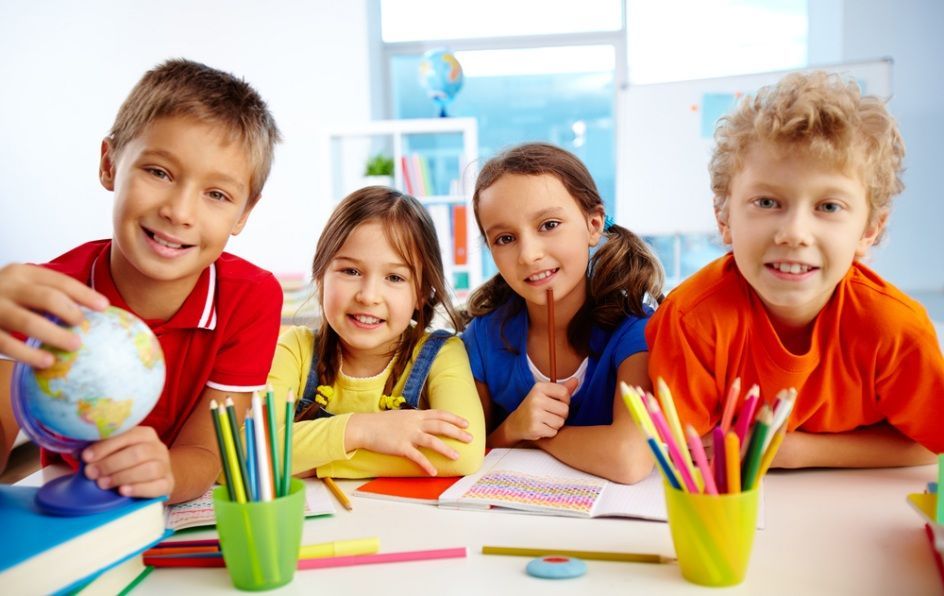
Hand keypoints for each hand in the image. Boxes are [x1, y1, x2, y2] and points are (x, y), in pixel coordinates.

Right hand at [0, 263, 107, 366]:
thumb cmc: (3, 301)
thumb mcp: (22, 289)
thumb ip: (48, 296)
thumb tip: (96, 313)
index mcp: (22, 273)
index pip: (59, 281)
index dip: (84, 293)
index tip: (105, 307)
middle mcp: (6, 285)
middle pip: (46, 297)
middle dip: (71, 313)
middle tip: (86, 327)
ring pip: (27, 321)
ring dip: (54, 335)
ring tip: (75, 345)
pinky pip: (7, 342)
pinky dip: (28, 353)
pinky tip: (47, 362)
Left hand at [82, 426, 173, 497]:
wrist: (155, 477)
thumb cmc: (128, 463)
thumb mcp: (116, 452)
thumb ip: (99, 450)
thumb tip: (76, 451)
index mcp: (145, 434)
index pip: (127, 435)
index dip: (105, 446)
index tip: (85, 457)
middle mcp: (158, 447)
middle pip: (137, 453)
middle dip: (111, 464)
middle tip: (91, 474)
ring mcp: (165, 466)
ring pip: (148, 469)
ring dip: (122, 476)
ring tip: (103, 484)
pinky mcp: (168, 484)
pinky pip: (156, 486)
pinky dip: (138, 489)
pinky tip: (122, 491)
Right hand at [347, 409, 472, 475]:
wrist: (363, 427)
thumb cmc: (380, 423)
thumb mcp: (400, 417)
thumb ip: (413, 420)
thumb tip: (424, 424)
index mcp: (415, 415)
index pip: (439, 414)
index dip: (454, 418)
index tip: (466, 423)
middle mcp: (414, 423)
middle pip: (440, 426)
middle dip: (457, 432)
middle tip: (470, 438)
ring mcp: (408, 434)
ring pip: (432, 441)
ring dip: (446, 449)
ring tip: (457, 456)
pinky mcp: (400, 447)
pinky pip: (416, 457)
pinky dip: (426, 465)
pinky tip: (433, 472)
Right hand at [506, 378, 577, 441]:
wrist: (516, 423)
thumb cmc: (535, 407)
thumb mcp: (545, 394)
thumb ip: (562, 389)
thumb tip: (576, 380)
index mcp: (539, 387)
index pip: (564, 392)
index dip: (565, 400)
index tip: (558, 403)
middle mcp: (536, 399)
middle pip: (564, 409)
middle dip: (561, 415)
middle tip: (551, 414)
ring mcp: (534, 414)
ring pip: (560, 422)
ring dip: (556, 424)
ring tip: (545, 421)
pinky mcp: (534, 428)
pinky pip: (553, 432)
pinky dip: (550, 432)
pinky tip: (541, 428)